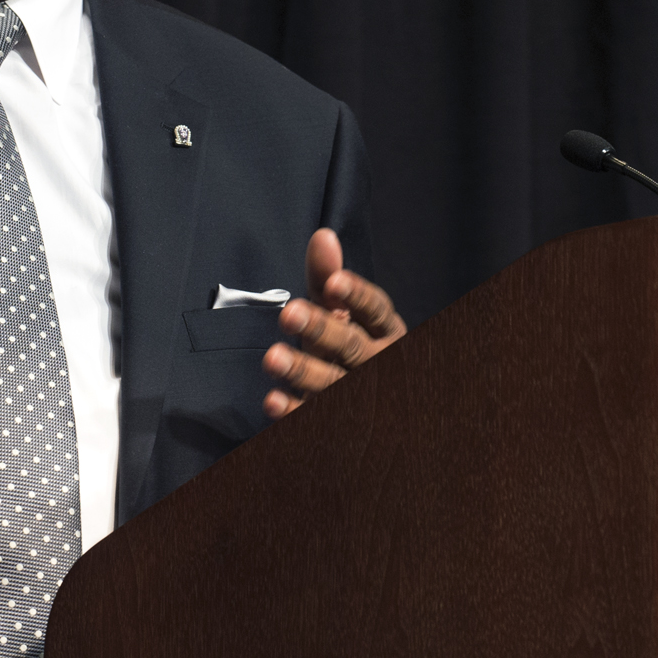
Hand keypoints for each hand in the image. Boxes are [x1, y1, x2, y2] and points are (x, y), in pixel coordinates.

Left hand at [261, 227, 404, 418]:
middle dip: (321, 329)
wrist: (369, 406)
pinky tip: (273, 399)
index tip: (334, 283)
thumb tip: (322, 236)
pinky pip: (314, 416)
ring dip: (303, 370)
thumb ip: (328, 278)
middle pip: (351, 345)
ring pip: (333, 382)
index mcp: (386, 331)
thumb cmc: (352, 347)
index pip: (376, 310)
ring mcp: (359, 396)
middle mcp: (377, 363)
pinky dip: (293, 410)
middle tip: (289, 313)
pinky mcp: (337, 422)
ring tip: (272, 357)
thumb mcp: (341, 314)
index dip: (356, 296)